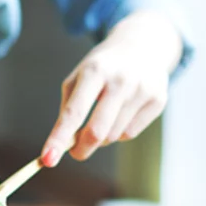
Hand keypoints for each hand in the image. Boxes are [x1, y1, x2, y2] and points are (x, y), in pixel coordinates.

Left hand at [41, 10, 181, 166]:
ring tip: (103, 116)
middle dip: (82, 149)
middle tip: (75, 152)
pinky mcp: (158, 100)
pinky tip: (121, 113)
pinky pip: (130, 133)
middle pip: (97, 132)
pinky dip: (119, 132)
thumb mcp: (78, 78)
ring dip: (101, 137)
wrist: (141, 45)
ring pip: (113, 136)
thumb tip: (64, 145)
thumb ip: (69, 110)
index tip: (47, 160)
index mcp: (94, 71)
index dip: (59, 138)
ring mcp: (142, 90)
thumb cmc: (102, 67)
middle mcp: (121, 80)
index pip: (74, 113)